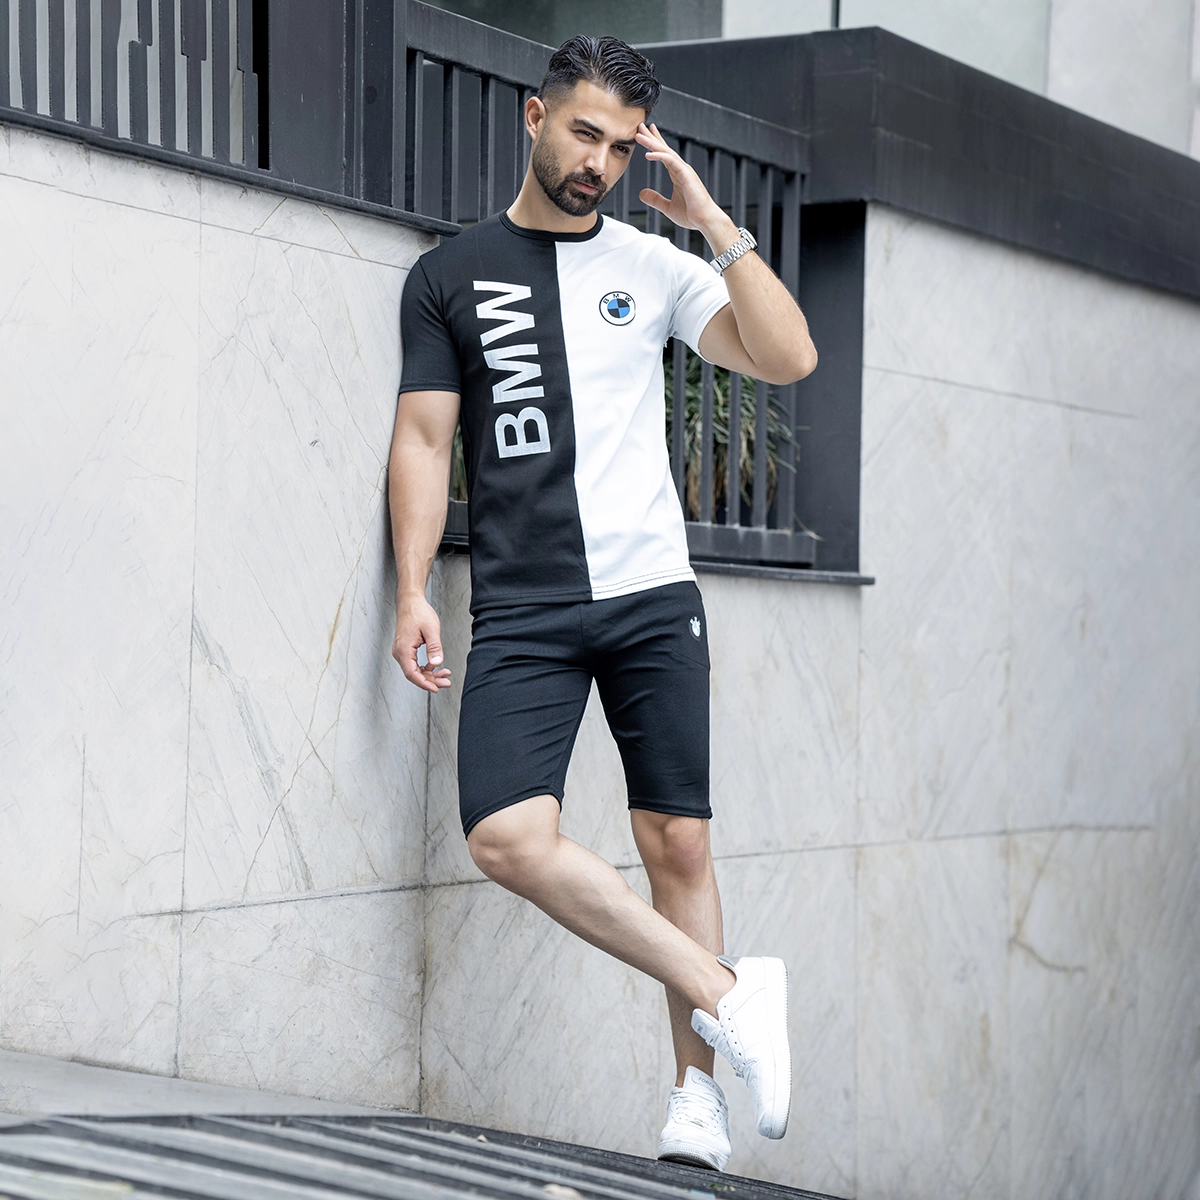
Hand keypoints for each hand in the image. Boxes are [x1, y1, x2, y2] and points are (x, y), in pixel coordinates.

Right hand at [392, 593, 452, 693]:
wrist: (410, 602)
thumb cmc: (418, 613)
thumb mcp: (431, 630)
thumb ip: (434, 648)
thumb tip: (437, 664)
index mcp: (403, 649)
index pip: (412, 673)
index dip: (424, 683)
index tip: (435, 688)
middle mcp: (399, 652)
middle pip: (413, 674)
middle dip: (430, 680)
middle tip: (446, 682)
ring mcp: (401, 651)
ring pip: (414, 670)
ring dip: (429, 675)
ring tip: (444, 675)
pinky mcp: (405, 649)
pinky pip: (414, 664)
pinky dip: (425, 667)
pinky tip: (436, 667)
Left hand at [636, 122, 737, 248]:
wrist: (705, 220)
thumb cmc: (692, 215)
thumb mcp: (668, 207)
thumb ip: (655, 199)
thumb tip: (642, 194)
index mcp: (677, 174)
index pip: (664, 155)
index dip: (654, 144)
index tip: (645, 134)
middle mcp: (681, 169)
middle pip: (664, 149)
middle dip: (652, 137)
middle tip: (640, 125)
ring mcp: (684, 170)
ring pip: (666, 152)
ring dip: (652, 142)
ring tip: (639, 135)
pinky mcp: (686, 174)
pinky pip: (671, 161)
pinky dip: (659, 156)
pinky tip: (647, 153)